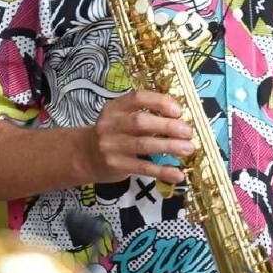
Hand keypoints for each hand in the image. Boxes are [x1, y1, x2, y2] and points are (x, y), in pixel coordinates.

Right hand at [78, 90, 194, 185]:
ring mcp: (112, 146)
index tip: (178, 110)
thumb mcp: (120, 118)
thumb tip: (180, 120)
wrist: (84, 156)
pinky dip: (162, 171)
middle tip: (188, 131)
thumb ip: (144, 115)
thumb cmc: (112, 134)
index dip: (160, 102)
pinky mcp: (116, 165)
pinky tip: (177, 174)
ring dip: (168, 146)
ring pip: (143, 145)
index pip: (138, 98)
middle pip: (140, 122)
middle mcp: (110, 125)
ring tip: (188, 148)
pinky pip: (142, 168)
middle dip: (167, 126)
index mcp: (115, 108)